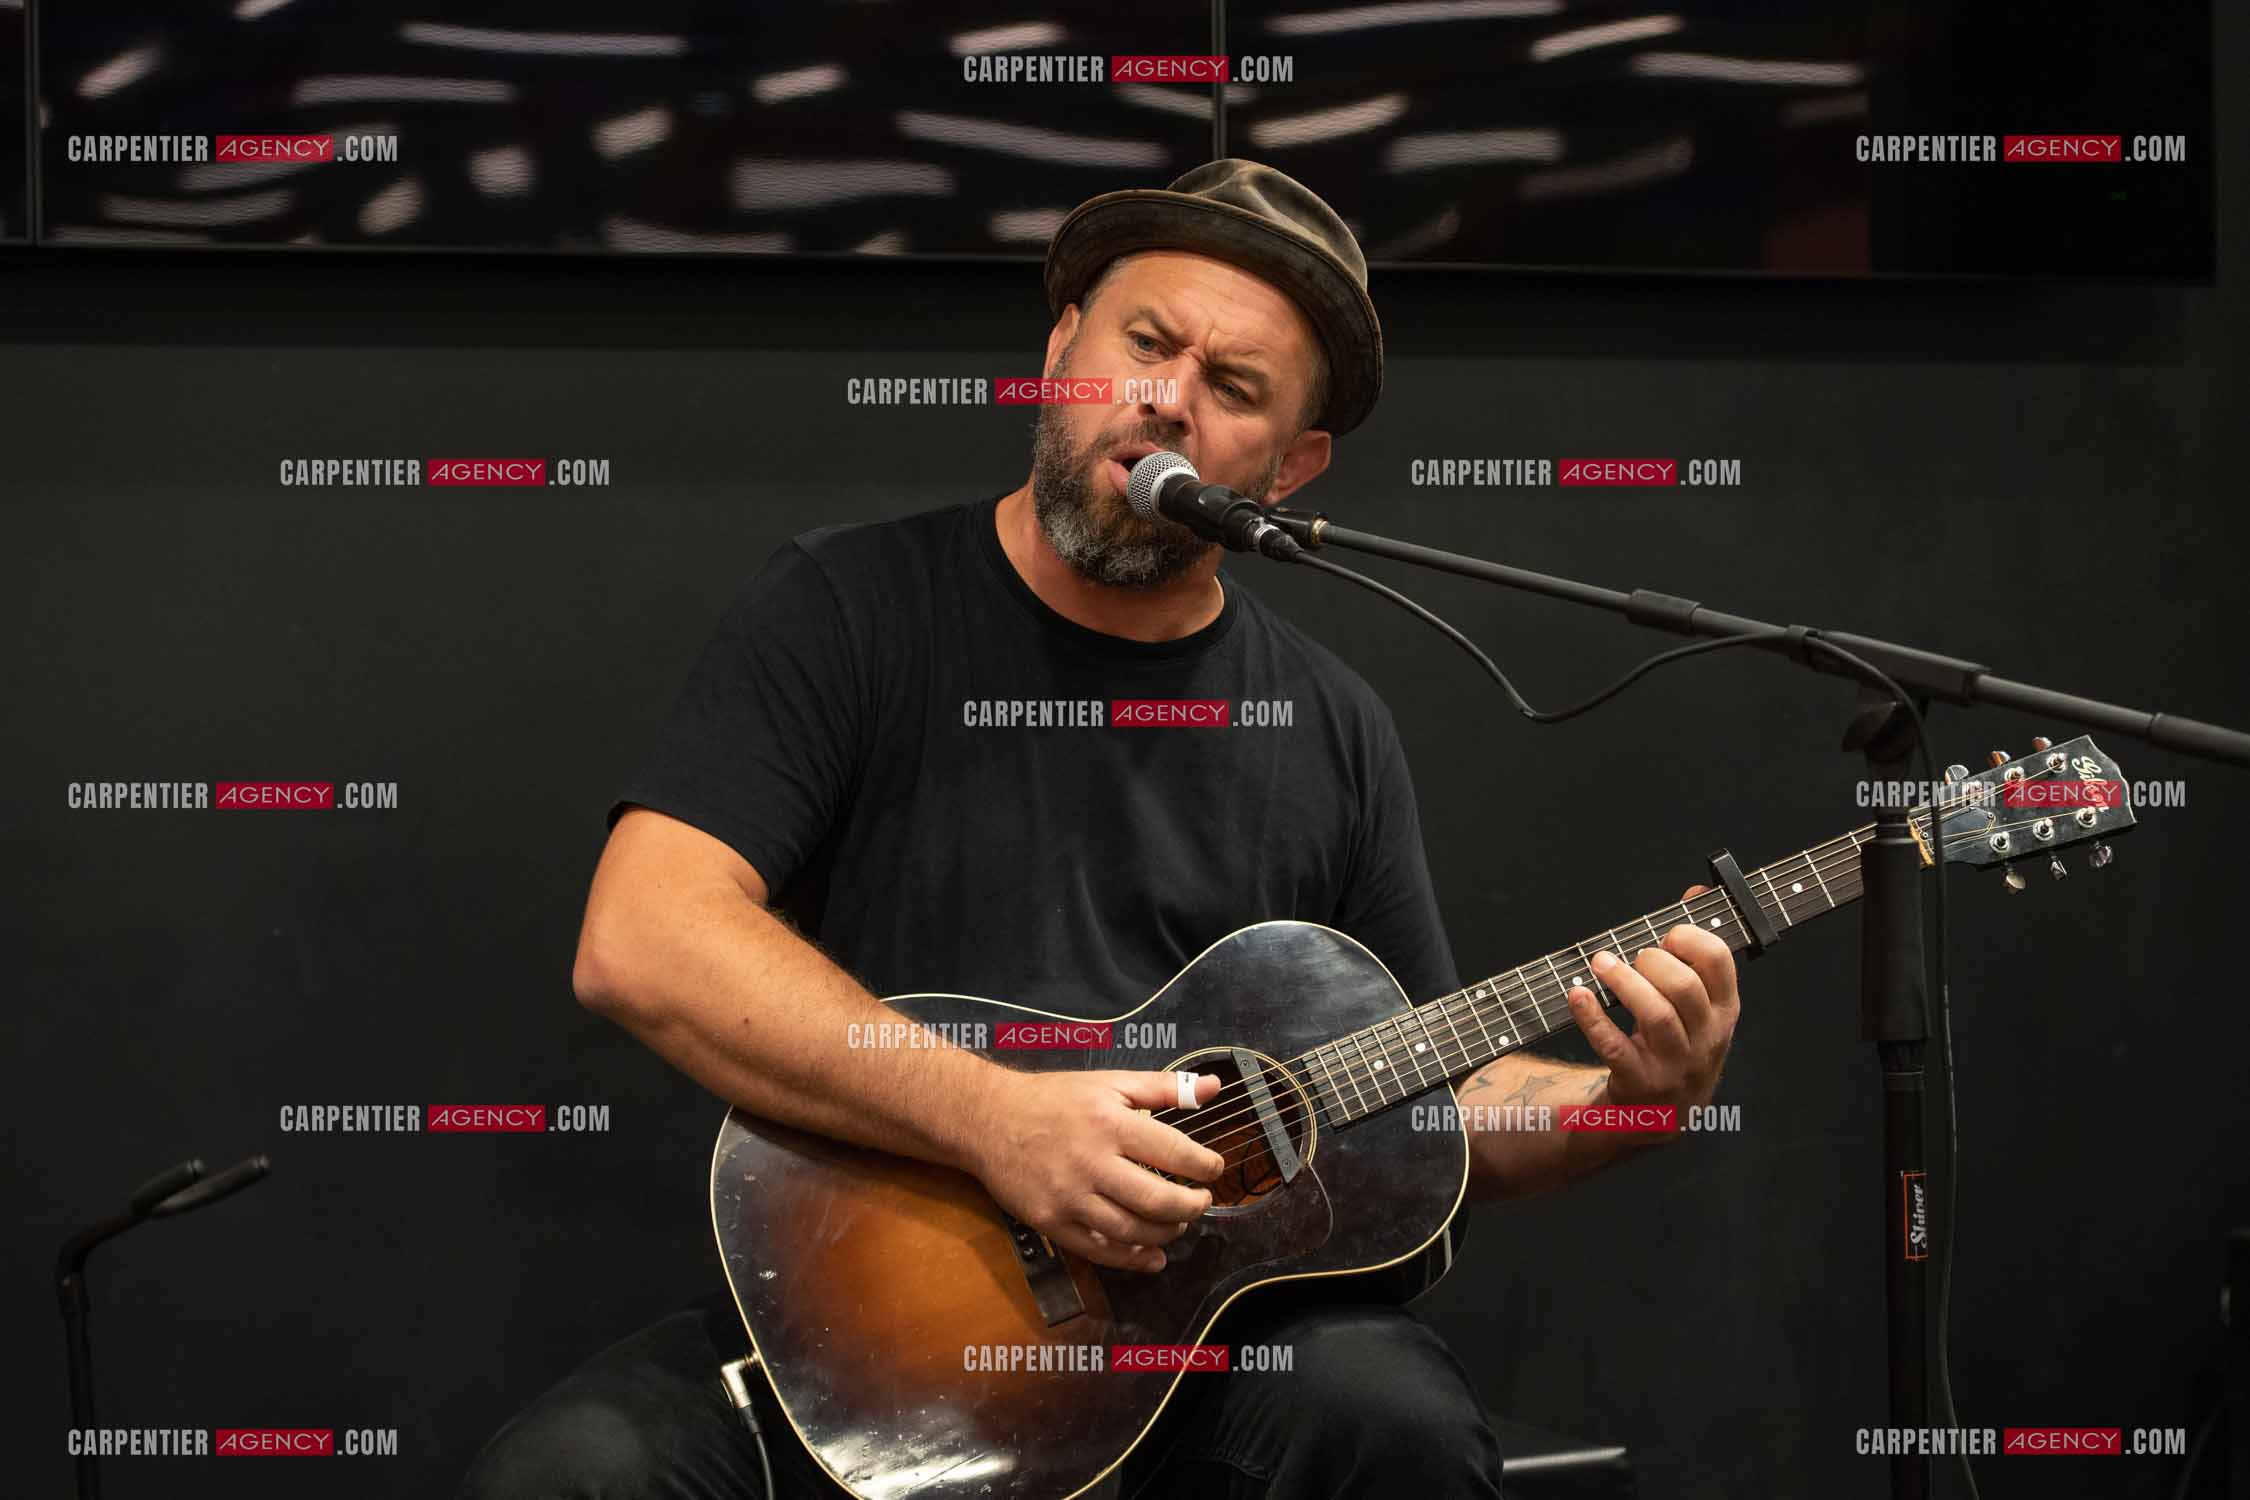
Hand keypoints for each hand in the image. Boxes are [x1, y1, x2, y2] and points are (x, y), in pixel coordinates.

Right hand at [968, 1069, 1224, 1273]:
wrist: (989, 1120)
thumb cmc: (1054, 1099)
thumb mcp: (1110, 1083)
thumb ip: (1166, 1087)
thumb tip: (1215, 1087)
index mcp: (1110, 1123)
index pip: (1174, 1152)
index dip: (1205, 1167)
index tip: (1214, 1169)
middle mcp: (1091, 1163)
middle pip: (1158, 1201)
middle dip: (1191, 1207)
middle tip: (1201, 1201)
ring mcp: (1069, 1197)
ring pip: (1132, 1231)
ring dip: (1167, 1235)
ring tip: (1178, 1224)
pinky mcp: (1051, 1222)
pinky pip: (1098, 1250)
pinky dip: (1132, 1259)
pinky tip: (1152, 1257)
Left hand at [1562, 883, 1740, 1120]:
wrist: (1660, 1116)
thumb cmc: (1677, 1043)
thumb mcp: (1698, 1004)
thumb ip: (1696, 951)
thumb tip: (1698, 892)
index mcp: (1725, 1012)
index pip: (1721, 963)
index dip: (1691, 938)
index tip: (1667, 935)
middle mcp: (1706, 1039)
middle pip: (1684, 987)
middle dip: (1652, 960)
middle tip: (1630, 957)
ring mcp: (1675, 1065)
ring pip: (1656, 1016)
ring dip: (1623, 982)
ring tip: (1600, 963)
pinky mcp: (1640, 1083)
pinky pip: (1615, 1047)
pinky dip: (1592, 1017)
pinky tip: (1576, 995)